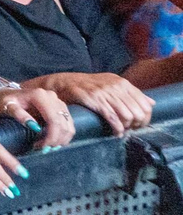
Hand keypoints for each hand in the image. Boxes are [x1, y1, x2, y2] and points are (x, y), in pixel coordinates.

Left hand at [0, 84, 75, 147]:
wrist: (7, 93)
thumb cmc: (5, 100)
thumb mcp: (7, 106)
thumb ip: (19, 115)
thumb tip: (34, 127)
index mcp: (39, 95)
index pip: (53, 120)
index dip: (51, 137)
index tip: (41, 147)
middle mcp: (51, 97)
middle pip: (63, 124)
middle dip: (55, 140)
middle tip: (42, 148)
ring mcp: (58, 101)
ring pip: (68, 126)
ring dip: (60, 140)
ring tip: (46, 145)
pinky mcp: (61, 107)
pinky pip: (68, 125)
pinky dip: (63, 136)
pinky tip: (51, 140)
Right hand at [40, 72, 154, 135]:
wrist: (62, 83)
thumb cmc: (87, 86)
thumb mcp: (110, 84)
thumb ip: (131, 93)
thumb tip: (152, 103)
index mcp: (121, 82)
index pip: (145, 104)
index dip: (144, 118)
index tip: (137, 125)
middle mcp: (115, 86)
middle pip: (138, 112)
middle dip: (135, 124)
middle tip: (128, 129)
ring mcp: (104, 92)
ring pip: (127, 116)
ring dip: (126, 127)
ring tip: (120, 130)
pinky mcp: (94, 100)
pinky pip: (113, 118)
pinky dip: (117, 129)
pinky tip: (115, 132)